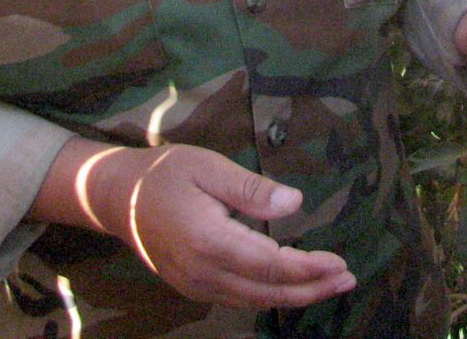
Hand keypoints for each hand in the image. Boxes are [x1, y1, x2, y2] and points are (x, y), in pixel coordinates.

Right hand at [39, 139, 355, 308]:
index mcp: (208, 240)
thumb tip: (296, 204)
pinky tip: (293, 284)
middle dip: (311, 289)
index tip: (339, 262)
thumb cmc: (165, 174)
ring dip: (296, 295)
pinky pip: (239, 299)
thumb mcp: (209, 167)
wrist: (117, 198)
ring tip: (330, 283)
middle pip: (267, 291)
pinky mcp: (193, 288)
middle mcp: (203, 273)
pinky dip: (271, 294)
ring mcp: (196, 286)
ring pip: (255, 300)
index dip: (308, 268)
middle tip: (348, 278)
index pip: (270, 264)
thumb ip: (252, 189)